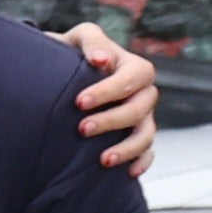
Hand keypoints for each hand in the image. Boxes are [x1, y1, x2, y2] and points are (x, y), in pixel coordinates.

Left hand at [63, 21, 156, 173]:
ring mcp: (141, 114)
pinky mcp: (135, 134)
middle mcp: (142, 91)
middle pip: (141, 107)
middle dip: (113, 120)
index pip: (134, 76)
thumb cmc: (72, 52)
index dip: (110, 90)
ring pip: (147, 132)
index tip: (79, 102)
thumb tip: (101, 59)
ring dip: (128, 147)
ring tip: (103, 160)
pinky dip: (142, 161)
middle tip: (81, 129)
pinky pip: (148, 150)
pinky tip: (128, 173)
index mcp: (132, 66)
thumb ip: (91, 42)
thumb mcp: (78, 39)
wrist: (63, 72)